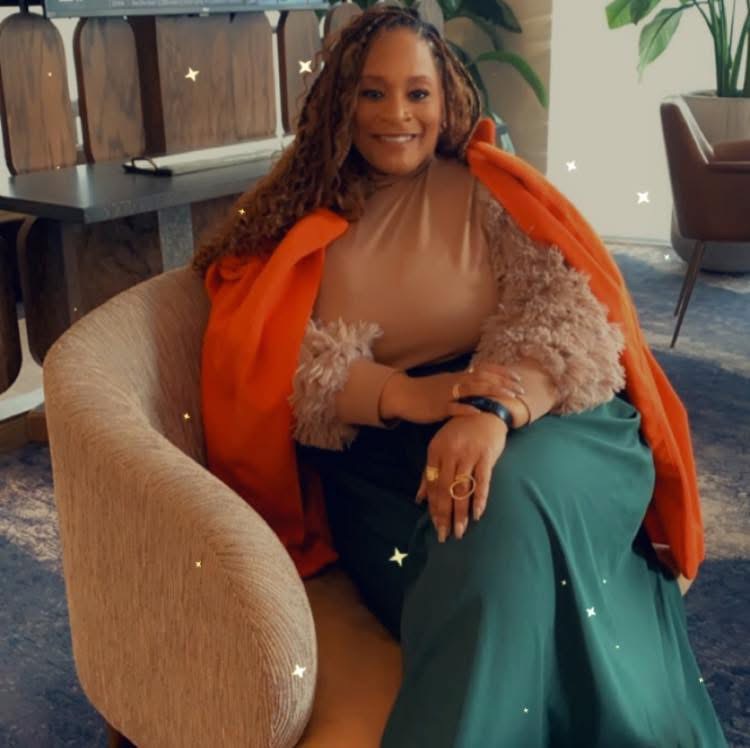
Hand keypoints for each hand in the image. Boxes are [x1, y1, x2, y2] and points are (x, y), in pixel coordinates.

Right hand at [381, 362, 524, 423]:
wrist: (403, 395)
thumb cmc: (426, 392)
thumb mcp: (447, 384)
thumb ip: (463, 385)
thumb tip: (481, 386)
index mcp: (458, 376)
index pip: (485, 370)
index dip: (502, 373)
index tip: (518, 379)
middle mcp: (455, 382)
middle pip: (484, 378)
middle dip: (504, 383)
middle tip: (521, 390)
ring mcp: (447, 394)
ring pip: (473, 389)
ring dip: (492, 392)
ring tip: (508, 398)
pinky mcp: (438, 407)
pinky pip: (453, 407)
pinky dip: (466, 408)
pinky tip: (479, 411)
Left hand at [414, 412, 508, 541]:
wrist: (484, 410)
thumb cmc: (460, 431)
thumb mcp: (440, 447)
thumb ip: (429, 473)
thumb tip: (419, 499)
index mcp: (436, 452)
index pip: (432, 484)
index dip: (433, 507)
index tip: (435, 525)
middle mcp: (450, 454)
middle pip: (445, 490)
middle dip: (444, 515)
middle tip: (444, 535)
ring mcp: (468, 455)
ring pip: (462, 488)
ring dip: (460, 512)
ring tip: (459, 531)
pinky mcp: (486, 456)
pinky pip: (482, 481)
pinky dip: (479, 498)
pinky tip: (477, 514)